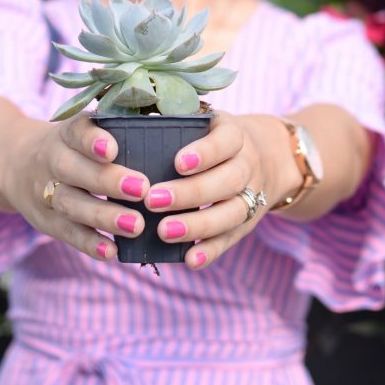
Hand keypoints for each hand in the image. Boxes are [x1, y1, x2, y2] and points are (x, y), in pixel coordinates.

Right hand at [1, 113, 151, 261]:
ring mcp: (46, 193)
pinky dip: (89, 244)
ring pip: (71, 205)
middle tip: (141, 188)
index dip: (92, 141)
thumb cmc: (73, 148)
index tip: (113, 148)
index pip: (76, 132)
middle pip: (73, 171)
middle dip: (107, 180)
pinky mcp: (46, 221)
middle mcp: (52, 161)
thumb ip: (117, 130)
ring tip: (136, 225)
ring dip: (104, 217)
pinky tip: (112, 251)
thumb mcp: (82, 131)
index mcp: (66, 134)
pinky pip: (67, 233)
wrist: (15, 166)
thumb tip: (169, 130)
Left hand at [143, 111, 275, 269]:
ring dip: (198, 225)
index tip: (177, 163)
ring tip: (164, 232)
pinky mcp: (246, 223)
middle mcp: (247, 165)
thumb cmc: (211, 139)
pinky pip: (231, 238)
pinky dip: (211, 251)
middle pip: (227, 180)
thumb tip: (119, 132)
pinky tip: (190, 260)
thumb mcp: (203, 123)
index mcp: (234, 135)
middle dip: (190, 193)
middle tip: (152, 200)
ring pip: (230, 212)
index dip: (204, 153)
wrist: (266, 159)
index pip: (225, 141)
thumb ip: (174, 127)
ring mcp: (250, 196)